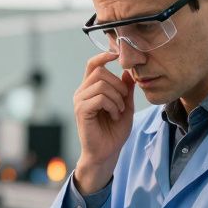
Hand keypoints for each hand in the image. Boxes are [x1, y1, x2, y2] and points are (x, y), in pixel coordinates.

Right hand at [72, 51, 134, 192]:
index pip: (93, 64)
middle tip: (123, 102)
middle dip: (118, 85)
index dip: (103, 56)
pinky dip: (112, 105)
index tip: (116, 54)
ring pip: (101, 84)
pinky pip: (99, 97)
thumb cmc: (114, 132)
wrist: (106, 153)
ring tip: (119, 111)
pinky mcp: (81, 111)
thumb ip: (126, 89)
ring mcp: (79, 101)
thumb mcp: (125, 107)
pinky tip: (114, 116)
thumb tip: (127, 71)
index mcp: (90, 89)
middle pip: (100, 71)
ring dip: (117, 98)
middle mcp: (82, 92)